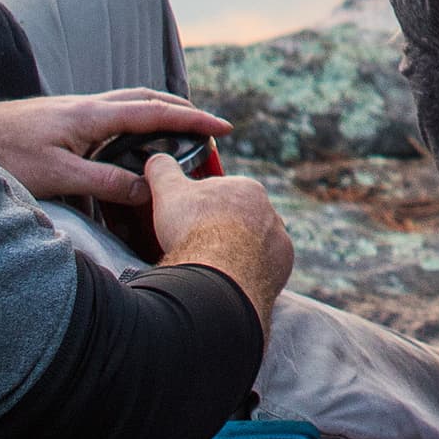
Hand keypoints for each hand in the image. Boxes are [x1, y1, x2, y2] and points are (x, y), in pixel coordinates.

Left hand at [0, 89, 234, 208]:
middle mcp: (86, 105)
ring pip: (127, 104)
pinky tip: (128, 143)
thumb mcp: (60, 177)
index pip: (155, 112)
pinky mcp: (60, 121)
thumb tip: (149, 188)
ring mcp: (72, 110)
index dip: (193, 120)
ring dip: (158, 113)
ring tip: (179, 133)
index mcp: (91, 115)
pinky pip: (109, 115)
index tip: (223, 126)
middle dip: (182, 110)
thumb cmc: (4, 154)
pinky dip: (133, 122)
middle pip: (146, 99)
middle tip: (209, 128)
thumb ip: (106, 182)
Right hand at [146, 152, 294, 320]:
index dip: (203, 208)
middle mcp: (270, 212)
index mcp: (247, 189)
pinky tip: (230, 278)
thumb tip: (157, 160)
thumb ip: (164, 172)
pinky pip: (264, 267)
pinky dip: (249, 272)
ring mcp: (279, 241)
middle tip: (200, 245)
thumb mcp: (169, 192)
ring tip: (213, 265)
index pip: (224, 194)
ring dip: (237, 252)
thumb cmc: (194, 229)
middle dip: (222, 230)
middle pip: (241, 220)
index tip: (191, 222)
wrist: (217, 274)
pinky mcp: (281, 267)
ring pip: (254, 244)